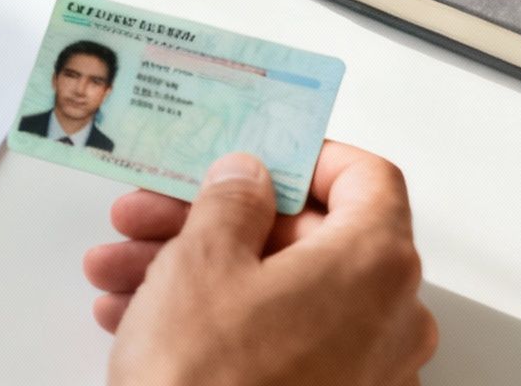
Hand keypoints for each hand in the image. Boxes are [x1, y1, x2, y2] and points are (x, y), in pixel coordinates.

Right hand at [87, 144, 436, 385]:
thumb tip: (246, 180)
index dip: (304, 158)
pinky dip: (224, 322)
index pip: (367, 178)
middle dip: (219, 222)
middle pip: (308, 238)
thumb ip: (231, 200)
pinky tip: (150, 319)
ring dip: (203, 273)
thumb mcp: (202, 261)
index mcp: (376, 265)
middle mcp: (390, 320)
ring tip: (129, 274)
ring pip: (281, 293)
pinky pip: (281, 343)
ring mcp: (367, 372)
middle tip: (158, 215)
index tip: (257, 156)